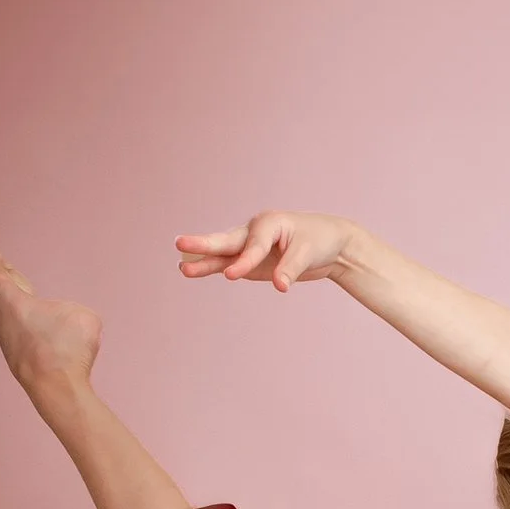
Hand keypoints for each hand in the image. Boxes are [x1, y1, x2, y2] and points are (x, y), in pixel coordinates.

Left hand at [0, 247, 100, 388]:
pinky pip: (23, 337)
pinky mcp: (21, 363)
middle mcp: (5, 322)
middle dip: (0, 278)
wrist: (58, 390)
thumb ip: (74, 313)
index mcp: (12, 302)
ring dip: (16, 305)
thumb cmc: (67, 347)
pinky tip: (43, 333)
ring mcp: (11, 345)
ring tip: (23, 295)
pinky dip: (28, 328)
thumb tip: (68, 326)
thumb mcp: (83, 315)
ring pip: (11, 317)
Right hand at [173, 210, 357, 292]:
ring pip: (223, 253)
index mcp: (268, 223)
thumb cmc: (319, 240)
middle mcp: (254, 231)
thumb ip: (290, 269)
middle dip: (204, 244)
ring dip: (203, 260)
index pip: (254, 246)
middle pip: (227, 240)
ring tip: (182, 268)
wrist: (328, 242)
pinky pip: (228, 264)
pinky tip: (192, 270)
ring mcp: (249, 246)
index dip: (244, 261)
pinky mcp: (249, 261)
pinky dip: (212, 267)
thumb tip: (279, 286)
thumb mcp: (308, 253)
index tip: (233, 275)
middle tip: (180, 244)